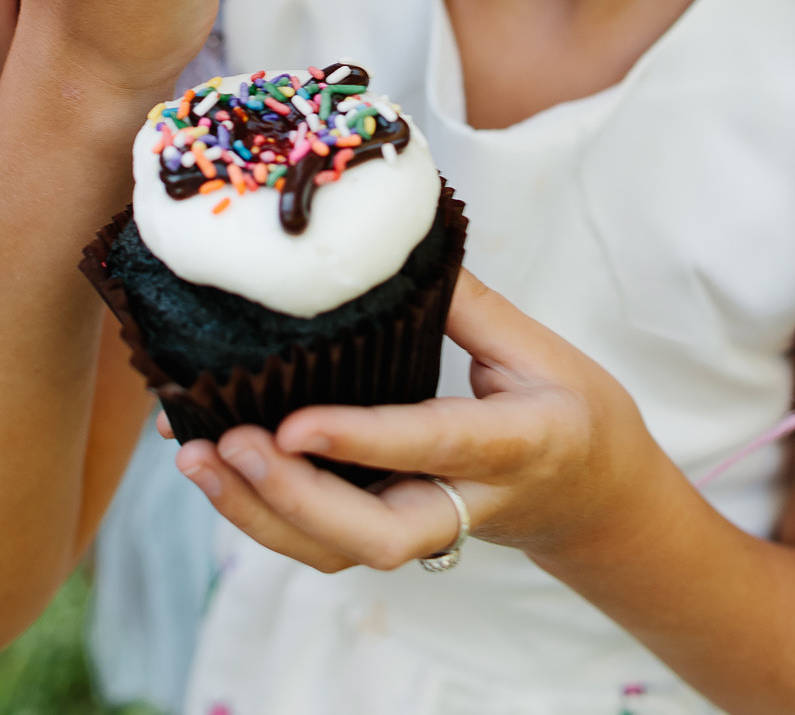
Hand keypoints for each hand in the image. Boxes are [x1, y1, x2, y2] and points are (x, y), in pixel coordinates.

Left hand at [173, 271, 663, 572]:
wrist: (598, 501)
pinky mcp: (395, 532)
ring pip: (339, 552)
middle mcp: (468, 501)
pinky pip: (324, 541)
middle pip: (377, 535)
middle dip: (295, 501)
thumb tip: (393, 242)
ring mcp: (428, 529)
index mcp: (518, 444)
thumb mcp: (541, 348)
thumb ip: (468, 304)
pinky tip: (216, 469)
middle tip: (229, 445)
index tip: (292, 424)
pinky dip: (262, 512)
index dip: (362, 439)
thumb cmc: (572, 412)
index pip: (434, 445)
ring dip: (260, 514)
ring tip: (196, 457)